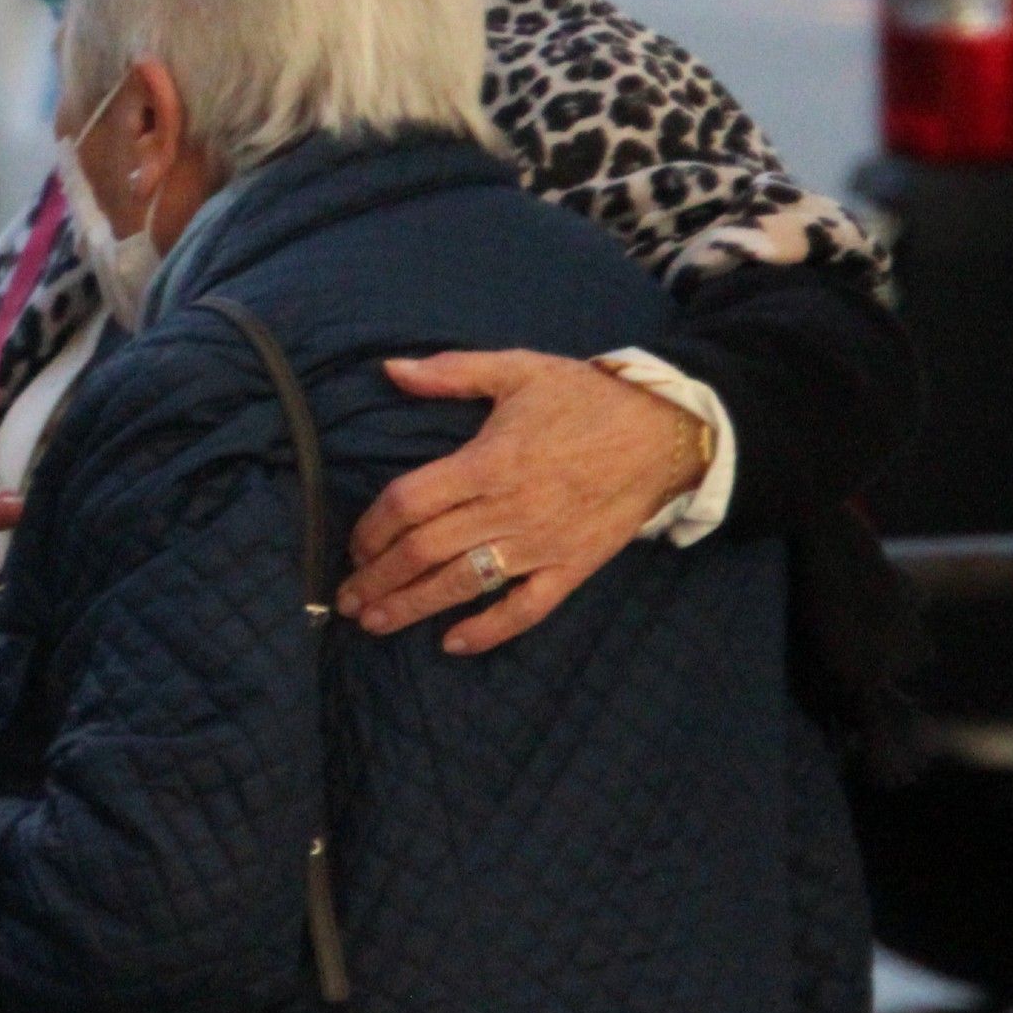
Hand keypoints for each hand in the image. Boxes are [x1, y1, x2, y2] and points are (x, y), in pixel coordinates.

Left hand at [338, 352, 704, 653]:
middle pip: (426, 550)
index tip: (353, 545)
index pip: (410, 502)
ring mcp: (542, 543)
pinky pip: (526, 608)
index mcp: (489, 461)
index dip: (372, 527)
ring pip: (465, 584)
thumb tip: (390, 368)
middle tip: (347, 598)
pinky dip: (489, 630)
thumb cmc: (585, 398)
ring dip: (414, 606)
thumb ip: (450, 372)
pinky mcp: (573, 568)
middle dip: (379, 578)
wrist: (664, 432)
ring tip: (375, 622)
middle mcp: (510, 507)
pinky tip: (452, 643)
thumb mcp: (517, 370)